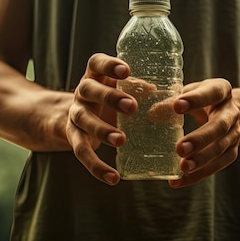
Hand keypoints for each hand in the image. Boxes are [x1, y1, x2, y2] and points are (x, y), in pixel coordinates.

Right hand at [66, 53, 135, 185]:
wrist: (76, 115)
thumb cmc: (110, 97)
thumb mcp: (122, 89)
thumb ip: (141, 91)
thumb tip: (166, 98)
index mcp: (95, 75)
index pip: (97, 63)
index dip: (109, 66)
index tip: (126, 71)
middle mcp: (81, 92)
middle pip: (89, 90)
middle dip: (110, 98)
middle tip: (132, 106)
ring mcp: (75, 114)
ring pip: (84, 120)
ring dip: (102, 131)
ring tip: (121, 140)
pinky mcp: (73, 136)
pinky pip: (82, 152)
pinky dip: (97, 167)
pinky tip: (113, 178)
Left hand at [169, 78, 239, 187]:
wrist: (235, 112)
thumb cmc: (204, 98)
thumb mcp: (191, 92)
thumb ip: (173, 99)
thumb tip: (151, 113)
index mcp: (222, 91)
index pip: (213, 93)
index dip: (196, 100)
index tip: (176, 106)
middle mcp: (232, 113)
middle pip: (219, 127)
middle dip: (200, 139)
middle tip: (180, 148)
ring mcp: (234, 134)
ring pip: (220, 149)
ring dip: (202, 160)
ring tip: (182, 168)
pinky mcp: (232, 152)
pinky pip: (217, 166)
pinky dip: (198, 175)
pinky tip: (179, 180)